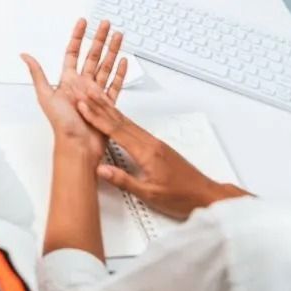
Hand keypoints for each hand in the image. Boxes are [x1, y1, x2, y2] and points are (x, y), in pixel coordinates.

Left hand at [22, 19, 127, 159]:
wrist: (78, 146)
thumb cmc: (62, 125)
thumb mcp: (46, 96)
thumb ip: (38, 74)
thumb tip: (24, 56)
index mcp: (68, 81)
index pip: (73, 53)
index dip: (78, 37)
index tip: (83, 23)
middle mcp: (82, 85)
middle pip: (93, 56)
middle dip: (99, 39)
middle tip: (105, 24)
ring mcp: (96, 93)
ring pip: (106, 66)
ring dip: (113, 51)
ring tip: (118, 36)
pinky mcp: (107, 104)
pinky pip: (115, 85)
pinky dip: (120, 72)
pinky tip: (123, 61)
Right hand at [76, 91, 246, 217]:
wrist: (207, 196)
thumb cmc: (182, 196)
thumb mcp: (150, 194)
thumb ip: (124, 180)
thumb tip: (101, 170)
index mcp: (147, 152)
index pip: (116, 131)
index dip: (97, 117)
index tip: (83, 106)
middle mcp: (151, 144)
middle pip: (121, 121)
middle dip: (100, 106)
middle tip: (84, 93)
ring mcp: (156, 144)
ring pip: (128, 122)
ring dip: (110, 110)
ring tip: (97, 100)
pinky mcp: (159, 147)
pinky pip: (135, 128)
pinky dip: (121, 120)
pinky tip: (118, 119)